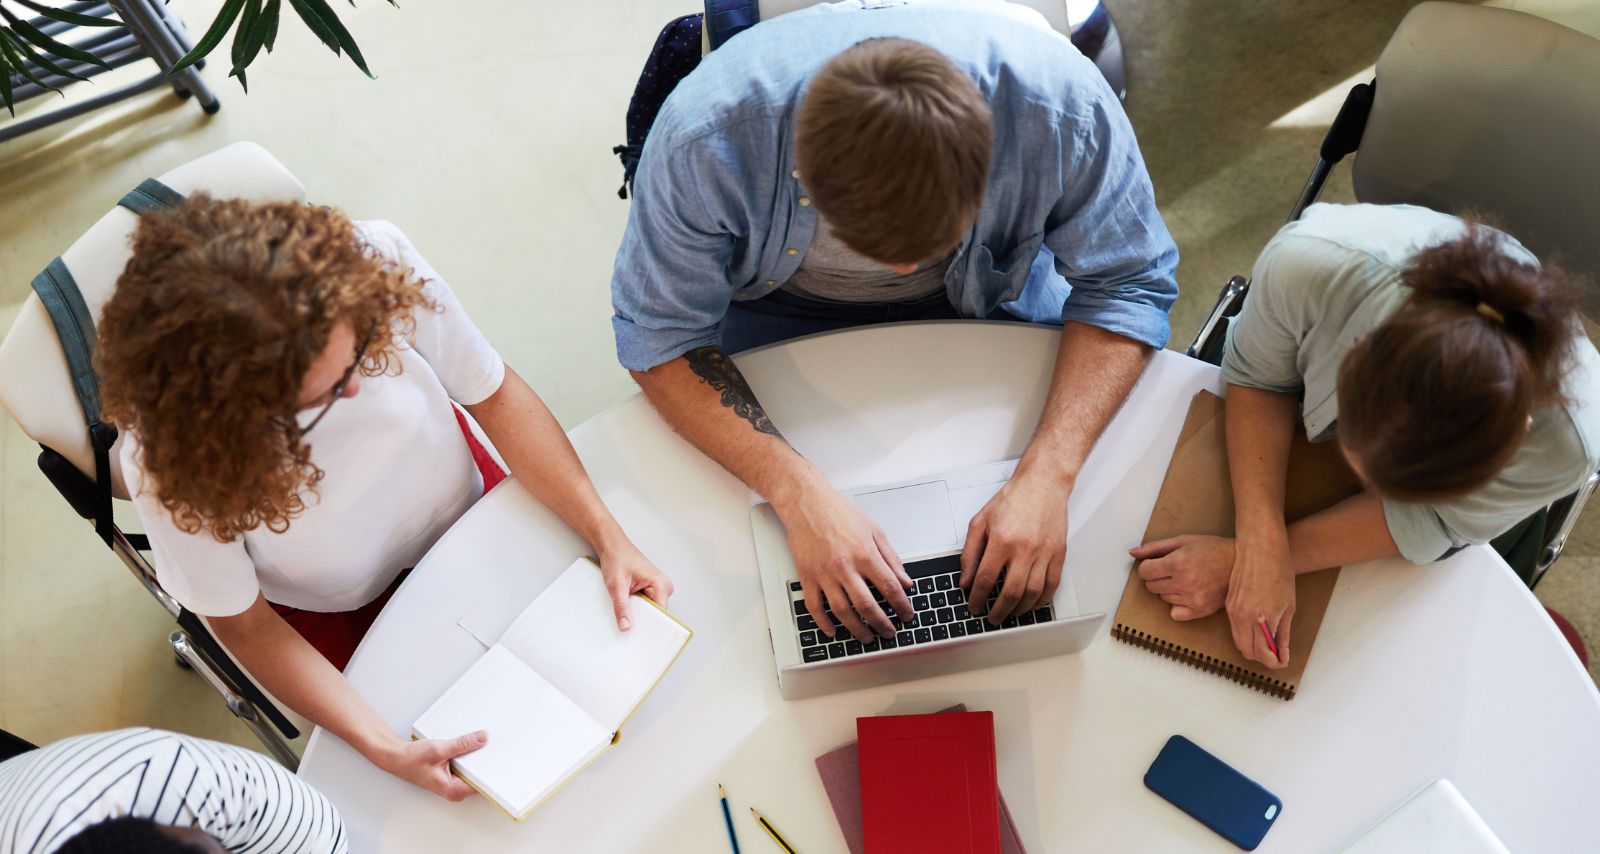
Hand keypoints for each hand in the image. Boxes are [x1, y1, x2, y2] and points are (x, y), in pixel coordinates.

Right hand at [375, 731, 487, 801]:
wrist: (396, 757)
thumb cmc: (411, 760)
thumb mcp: (439, 749)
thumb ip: (462, 744)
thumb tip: (482, 739)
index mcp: (453, 790)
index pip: (482, 785)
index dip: (493, 773)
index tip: (503, 763)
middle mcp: (454, 790)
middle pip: (479, 777)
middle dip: (486, 762)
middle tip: (495, 747)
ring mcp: (453, 783)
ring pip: (473, 771)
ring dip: (476, 758)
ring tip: (482, 743)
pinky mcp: (451, 775)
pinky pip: (466, 767)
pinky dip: (468, 757)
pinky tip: (470, 746)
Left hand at [596, 540, 674, 630]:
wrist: (612, 546)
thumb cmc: (617, 559)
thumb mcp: (616, 586)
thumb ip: (621, 607)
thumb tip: (626, 626)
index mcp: (660, 584)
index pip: (661, 615)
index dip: (651, 627)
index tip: (642, 639)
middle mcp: (663, 586)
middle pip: (656, 614)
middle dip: (642, 621)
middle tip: (627, 626)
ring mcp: (658, 588)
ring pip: (650, 610)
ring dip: (638, 613)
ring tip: (626, 610)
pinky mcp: (651, 589)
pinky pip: (647, 605)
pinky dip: (636, 608)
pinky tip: (627, 606)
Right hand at [780, 485, 913, 641]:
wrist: (806, 502)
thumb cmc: (839, 511)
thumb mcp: (874, 530)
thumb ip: (892, 558)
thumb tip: (905, 581)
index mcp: (865, 554)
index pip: (889, 588)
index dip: (901, 605)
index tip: (906, 615)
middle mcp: (845, 566)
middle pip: (867, 605)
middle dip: (881, 624)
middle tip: (889, 632)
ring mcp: (824, 574)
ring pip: (842, 611)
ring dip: (856, 629)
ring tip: (867, 637)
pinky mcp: (807, 576)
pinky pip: (815, 606)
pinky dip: (823, 623)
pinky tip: (832, 631)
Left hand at [961, 473, 1068, 624]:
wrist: (1043, 484)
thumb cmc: (1013, 499)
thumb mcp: (980, 521)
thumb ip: (970, 552)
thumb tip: (965, 580)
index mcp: (1001, 540)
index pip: (986, 579)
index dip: (977, 597)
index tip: (974, 606)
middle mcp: (1024, 549)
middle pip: (1011, 592)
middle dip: (998, 611)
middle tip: (991, 617)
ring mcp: (1044, 553)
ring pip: (1032, 593)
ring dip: (1020, 609)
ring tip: (1010, 614)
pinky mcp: (1059, 554)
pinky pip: (1052, 585)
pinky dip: (1042, 600)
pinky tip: (1032, 604)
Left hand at [1129, 534, 1234, 620]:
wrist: (1241, 564)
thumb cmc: (1212, 549)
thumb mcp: (1183, 541)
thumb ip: (1155, 547)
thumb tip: (1132, 553)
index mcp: (1178, 562)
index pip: (1145, 572)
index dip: (1148, 566)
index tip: (1157, 564)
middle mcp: (1184, 582)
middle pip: (1151, 586)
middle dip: (1157, 577)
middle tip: (1174, 570)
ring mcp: (1193, 598)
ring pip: (1163, 598)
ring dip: (1169, 589)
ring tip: (1186, 579)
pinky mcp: (1201, 610)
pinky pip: (1175, 613)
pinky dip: (1178, 605)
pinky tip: (1189, 593)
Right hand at [1225, 534, 1294, 668]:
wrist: (1260, 550)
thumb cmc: (1278, 572)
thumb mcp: (1288, 607)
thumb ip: (1283, 634)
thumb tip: (1282, 653)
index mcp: (1261, 619)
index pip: (1263, 654)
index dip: (1274, 662)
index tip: (1282, 661)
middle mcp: (1243, 618)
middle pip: (1248, 652)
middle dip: (1262, 657)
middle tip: (1276, 653)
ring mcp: (1233, 611)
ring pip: (1239, 642)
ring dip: (1252, 647)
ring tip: (1268, 641)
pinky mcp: (1228, 605)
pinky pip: (1234, 629)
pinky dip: (1245, 635)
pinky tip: (1257, 628)